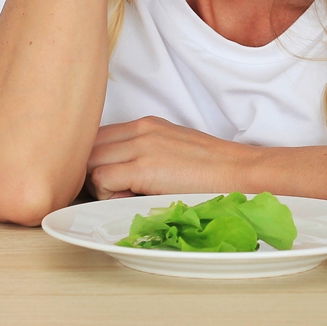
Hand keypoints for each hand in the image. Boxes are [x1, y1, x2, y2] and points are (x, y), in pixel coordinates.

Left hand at [84, 116, 258, 199]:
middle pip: (88, 147)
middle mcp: (140, 130)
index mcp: (146, 125)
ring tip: (126, 195)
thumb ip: (142, 155)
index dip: (95, 160)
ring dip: (99, 184)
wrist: (239, 171)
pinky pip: (102, 179)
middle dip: (90, 172)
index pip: (97, 136)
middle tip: (112, 191)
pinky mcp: (143, 167)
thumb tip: (114, 177)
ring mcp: (141, 146)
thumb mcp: (172, 150)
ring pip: (89, 163)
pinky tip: (132, 199)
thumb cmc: (212, 170)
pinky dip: (108, 194)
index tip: (107, 180)